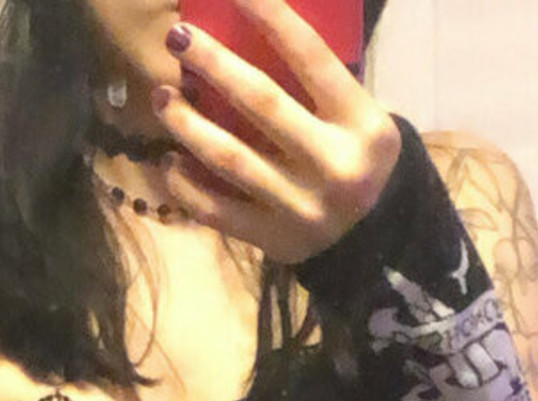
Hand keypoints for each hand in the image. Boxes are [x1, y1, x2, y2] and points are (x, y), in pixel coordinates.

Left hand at [154, 0, 401, 264]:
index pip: (310, 56)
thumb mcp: (357, 116)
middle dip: (214, 65)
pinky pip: (218, 211)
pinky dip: (186, 185)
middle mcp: (335, 167)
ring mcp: (303, 209)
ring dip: (187, 124)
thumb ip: (316, 85)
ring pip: (231, 158)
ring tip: (161, 96)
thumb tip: (248, 36)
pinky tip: (168, 159)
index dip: (269, 17)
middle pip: (262, 103)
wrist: (376, 240)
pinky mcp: (277, 241)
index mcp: (362, 124)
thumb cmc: (357, 159)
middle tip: (178, 38)